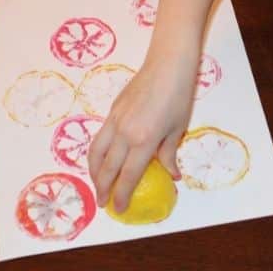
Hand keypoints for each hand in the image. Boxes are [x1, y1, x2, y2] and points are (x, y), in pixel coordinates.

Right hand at [87, 54, 197, 211]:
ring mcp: (115, 120)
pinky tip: (101, 158)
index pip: (128, 175)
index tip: (118, 208)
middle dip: (103, 187)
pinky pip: (100, 136)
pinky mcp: (112, 110)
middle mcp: (125, 132)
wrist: (167, 65)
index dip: (121, 194)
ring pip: (96, 152)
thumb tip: (171, 174)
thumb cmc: (178, 96)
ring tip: (96, 183)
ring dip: (93, 171)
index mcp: (144, 140)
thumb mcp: (178, 128)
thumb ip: (169, 154)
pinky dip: (96, 152)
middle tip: (103, 202)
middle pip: (107, 167)